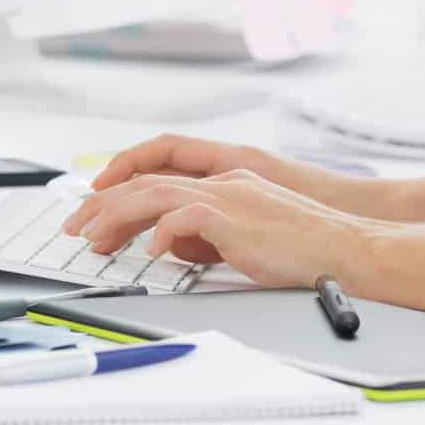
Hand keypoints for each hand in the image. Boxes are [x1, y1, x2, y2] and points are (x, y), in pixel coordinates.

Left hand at [64, 169, 375, 289]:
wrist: (349, 244)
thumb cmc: (306, 245)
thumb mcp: (247, 233)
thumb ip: (208, 231)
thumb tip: (169, 243)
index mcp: (228, 177)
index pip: (161, 173)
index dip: (122, 185)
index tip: (93, 206)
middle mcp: (225, 178)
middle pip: (148, 180)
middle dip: (103, 202)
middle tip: (74, 227)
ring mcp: (231, 194)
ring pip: (156, 193)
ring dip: (117, 215)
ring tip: (92, 238)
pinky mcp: (238, 217)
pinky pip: (186, 217)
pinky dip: (163, 232)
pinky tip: (151, 251)